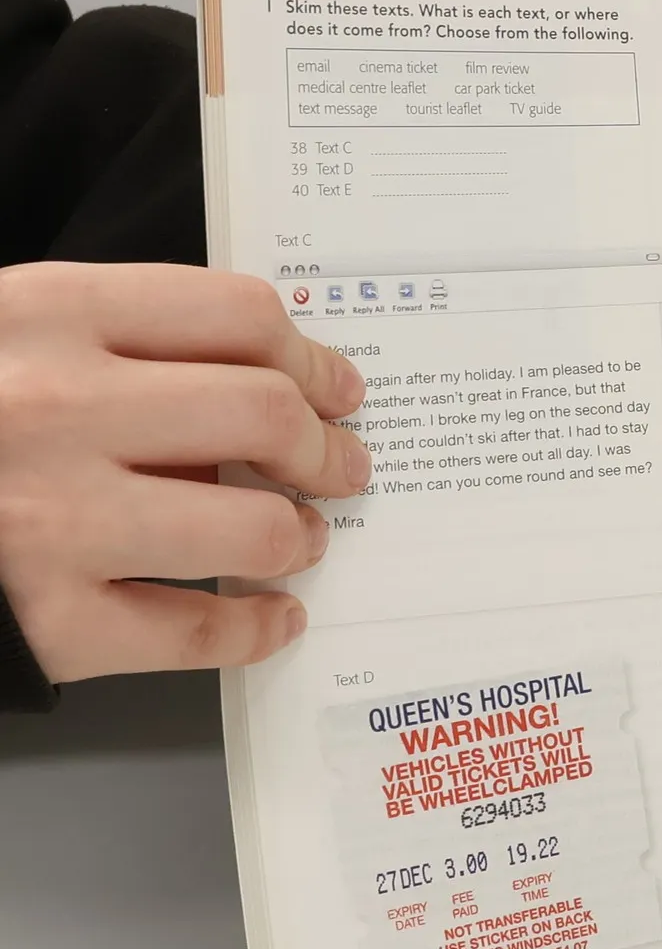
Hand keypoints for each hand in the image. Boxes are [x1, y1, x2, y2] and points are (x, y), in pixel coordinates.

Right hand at [0, 262, 369, 682]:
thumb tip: (265, 394)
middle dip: (327, 449)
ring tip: (300, 537)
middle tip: (342, 467)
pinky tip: (272, 618)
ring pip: (252, 527)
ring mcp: (49, 521)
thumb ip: (123, 348)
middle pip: (266, 414)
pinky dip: (255, 630)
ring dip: (299, 536)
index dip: (311, 357)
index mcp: (48, 316)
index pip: (237, 316)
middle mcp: (54, 410)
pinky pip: (197, 633)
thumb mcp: (10, 337)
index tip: (337, 387)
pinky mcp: (45, 620)